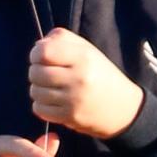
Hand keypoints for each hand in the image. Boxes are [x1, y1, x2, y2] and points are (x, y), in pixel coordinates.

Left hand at [29, 28, 144, 138]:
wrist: (122, 107)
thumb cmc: (99, 74)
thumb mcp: (87, 50)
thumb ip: (62, 40)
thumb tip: (37, 46)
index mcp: (83, 56)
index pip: (44, 52)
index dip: (36, 54)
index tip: (40, 57)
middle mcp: (78, 77)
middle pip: (35, 72)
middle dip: (36, 71)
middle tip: (46, 73)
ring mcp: (73, 99)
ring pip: (35, 91)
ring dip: (38, 88)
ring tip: (50, 87)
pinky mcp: (69, 116)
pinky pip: (39, 108)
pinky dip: (41, 104)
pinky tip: (52, 101)